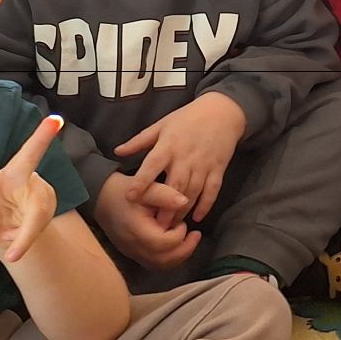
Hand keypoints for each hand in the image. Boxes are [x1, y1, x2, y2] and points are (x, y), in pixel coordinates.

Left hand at [0, 105, 59, 262]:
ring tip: (55, 124)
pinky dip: (22, 239)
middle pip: (28, 156)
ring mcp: (32, 194)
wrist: (4, 243)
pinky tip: (13, 251)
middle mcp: (11, 180)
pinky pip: (34, 224)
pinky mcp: (43, 209)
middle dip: (40, 137)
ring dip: (47, 151)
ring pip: (43, 186)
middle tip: (52, 119)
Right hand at [93, 172, 199, 270]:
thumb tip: (185, 201)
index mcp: (136, 230)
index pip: (162, 243)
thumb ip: (165, 195)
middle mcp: (133, 246)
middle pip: (163, 259)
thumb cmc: (125, 192)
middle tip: (195, 235)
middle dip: (184, 249)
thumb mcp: (146, 188)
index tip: (182, 222)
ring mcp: (132, 252)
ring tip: (189, 240)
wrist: (101, 199)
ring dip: (178, 255)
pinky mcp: (133, 253)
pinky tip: (177, 245)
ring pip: (159, 265)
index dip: (178, 235)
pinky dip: (169, 258)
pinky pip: (154, 263)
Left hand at [115, 91, 244, 221]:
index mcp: (169, 145)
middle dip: (165, 208)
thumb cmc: (189, 117)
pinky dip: (206, 205)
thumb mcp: (162, 124)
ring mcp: (204, 164)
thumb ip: (140, 140)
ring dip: (183, 211)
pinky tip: (198, 217)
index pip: (152, 166)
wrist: (223, 111)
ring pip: (193, 192)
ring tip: (173, 227)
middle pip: (175, 186)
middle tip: (155, 228)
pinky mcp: (218, 168)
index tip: (131, 197)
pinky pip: (212, 190)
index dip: (141, 182)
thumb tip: (117, 152)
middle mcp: (186, 157)